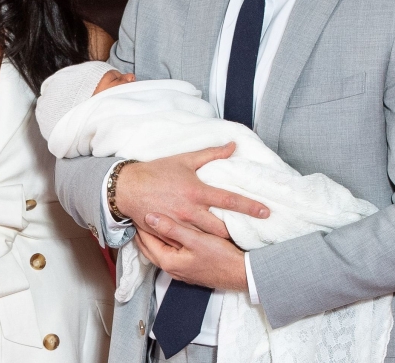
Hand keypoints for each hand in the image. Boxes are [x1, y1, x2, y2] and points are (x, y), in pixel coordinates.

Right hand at [115, 142, 267, 238]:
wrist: (128, 187)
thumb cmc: (158, 171)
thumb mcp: (185, 160)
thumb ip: (211, 154)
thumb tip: (233, 145)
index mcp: (197, 191)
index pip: (229, 200)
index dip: (250, 207)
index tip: (266, 212)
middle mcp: (190, 210)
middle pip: (221, 229)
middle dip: (236, 234)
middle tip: (250, 235)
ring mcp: (179, 224)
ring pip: (206, 240)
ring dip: (220, 242)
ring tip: (233, 244)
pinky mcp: (169, 233)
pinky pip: (188, 244)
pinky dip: (199, 245)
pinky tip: (208, 248)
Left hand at [136, 214, 247, 290]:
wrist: (241, 274)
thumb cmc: (220, 257)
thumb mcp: (195, 240)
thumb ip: (171, 229)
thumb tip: (150, 217)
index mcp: (168, 261)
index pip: (146, 241)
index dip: (141, 225)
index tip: (136, 209)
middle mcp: (171, 268)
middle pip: (150, 248)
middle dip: (143, 232)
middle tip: (138, 214)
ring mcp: (180, 270)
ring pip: (160, 250)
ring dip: (155, 237)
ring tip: (151, 221)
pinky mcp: (189, 268)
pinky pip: (171, 253)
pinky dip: (166, 242)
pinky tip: (171, 233)